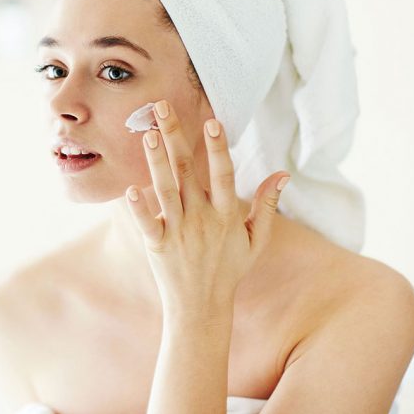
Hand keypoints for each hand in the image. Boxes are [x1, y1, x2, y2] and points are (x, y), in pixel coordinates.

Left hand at [124, 99, 288, 319]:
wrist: (202, 307)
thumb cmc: (229, 269)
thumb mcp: (256, 239)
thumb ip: (267, 205)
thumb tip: (284, 173)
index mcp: (226, 214)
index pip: (223, 173)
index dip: (217, 147)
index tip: (212, 120)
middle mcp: (202, 218)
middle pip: (187, 171)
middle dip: (176, 136)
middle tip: (162, 106)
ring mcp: (178, 231)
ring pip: (166, 190)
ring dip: (157, 161)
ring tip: (149, 134)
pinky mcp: (157, 244)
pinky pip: (147, 224)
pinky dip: (140, 208)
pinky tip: (130, 189)